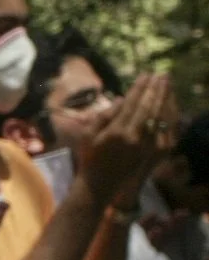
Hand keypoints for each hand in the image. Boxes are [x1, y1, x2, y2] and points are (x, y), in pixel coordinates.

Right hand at [79, 74, 176, 205]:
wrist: (100, 184)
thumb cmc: (89, 157)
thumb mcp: (89, 134)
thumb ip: (105, 115)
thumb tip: (124, 99)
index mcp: (117, 132)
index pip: (133, 104)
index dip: (140, 88)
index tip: (146, 75)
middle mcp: (135, 137)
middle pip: (150, 108)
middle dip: (156, 89)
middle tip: (161, 75)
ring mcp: (146, 145)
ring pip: (160, 117)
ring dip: (165, 99)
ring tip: (167, 85)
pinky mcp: (153, 152)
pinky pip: (164, 130)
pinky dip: (168, 115)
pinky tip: (169, 105)